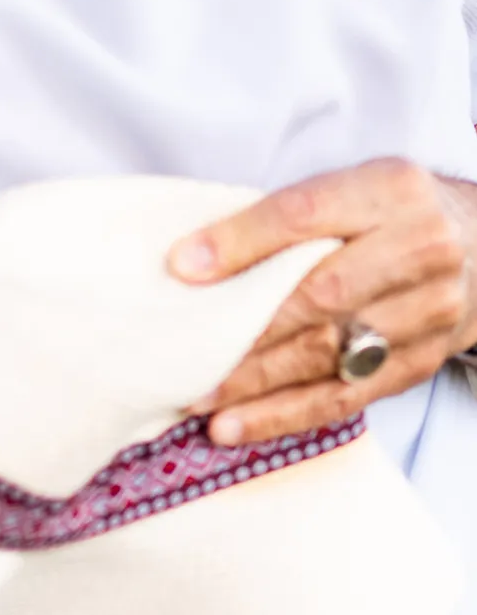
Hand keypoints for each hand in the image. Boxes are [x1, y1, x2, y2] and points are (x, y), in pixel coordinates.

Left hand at [173, 159, 476, 443]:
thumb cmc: (387, 213)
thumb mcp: (345, 188)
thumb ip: (277, 215)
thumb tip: (187, 260)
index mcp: (390, 190)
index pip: (304, 213)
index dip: (241, 241)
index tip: (182, 267)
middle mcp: (421, 250)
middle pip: (322, 294)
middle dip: (247, 330)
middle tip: (183, 355)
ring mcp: (432, 312)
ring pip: (334, 353)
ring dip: (259, 383)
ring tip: (197, 399)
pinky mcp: (424, 361)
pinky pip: (350, 395)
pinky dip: (287, 414)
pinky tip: (236, 425)